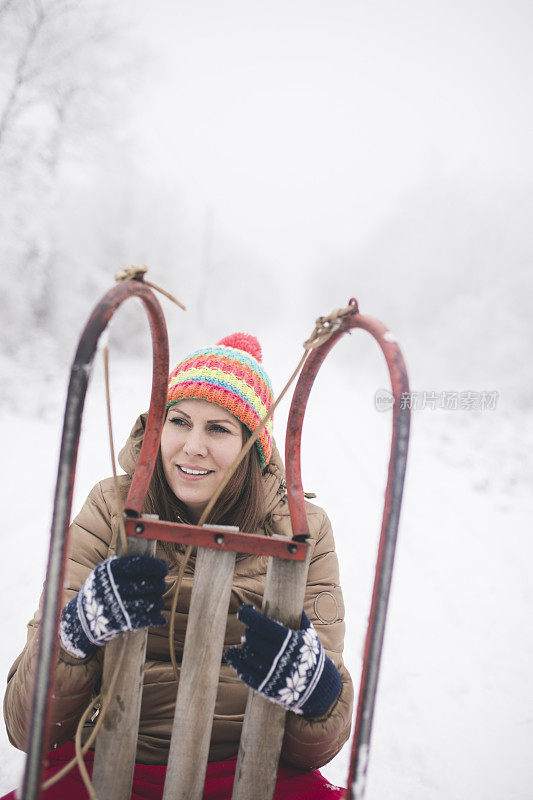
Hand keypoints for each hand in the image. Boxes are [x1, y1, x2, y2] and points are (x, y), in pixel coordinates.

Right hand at [59, 554, 167, 658]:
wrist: (81, 620)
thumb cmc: (100, 591)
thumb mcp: (105, 573)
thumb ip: (127, 565)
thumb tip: (159, 564)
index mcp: (110, 571)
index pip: (140, 564)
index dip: (156, 566)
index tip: (164, 567)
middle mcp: (114, 587)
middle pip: (149, 584)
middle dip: (159, 584)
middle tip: (160, 585)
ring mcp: (119, 605)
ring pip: (151, 601)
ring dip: (158, 601)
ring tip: (157, 600)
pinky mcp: (122, 622)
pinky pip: (148, 618)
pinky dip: (157, 618)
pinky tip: (160, 617)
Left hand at [225, 604, 341, 717]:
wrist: (320, 687)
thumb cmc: (312, 656)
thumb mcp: (309, 634)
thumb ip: (299, 617)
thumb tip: (291, 598)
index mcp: (289, 640)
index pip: (261, 624)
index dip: (248, 616)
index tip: (244, 611)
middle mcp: (279, 656)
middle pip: (252, 639)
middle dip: (249, 631)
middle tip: (251, 630)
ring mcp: (272, 673)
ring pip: (248, 655)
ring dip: (245, 646)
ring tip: (247, 643)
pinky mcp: (266, 687)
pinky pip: (246, 673)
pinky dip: (236, 662)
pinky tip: (232, 654)